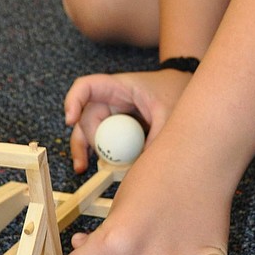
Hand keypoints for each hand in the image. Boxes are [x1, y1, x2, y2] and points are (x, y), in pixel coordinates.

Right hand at [65, 69, 192, 171]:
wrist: (184, 90)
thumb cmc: (175, 92)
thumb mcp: (169, 114)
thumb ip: (157, 137)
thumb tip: (143, 166)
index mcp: (119, 87)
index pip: (86, 86)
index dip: (73, 100)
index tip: (70, 120)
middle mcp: (110, 99)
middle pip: (85, 116)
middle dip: (84, 139)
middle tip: (88, 161)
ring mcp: (112, 113)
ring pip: (90, 130)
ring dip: (86, 148)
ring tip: (82, 168)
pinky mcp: (117, 126)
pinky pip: (102, 139)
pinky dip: (100, 152)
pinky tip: (97, 167)